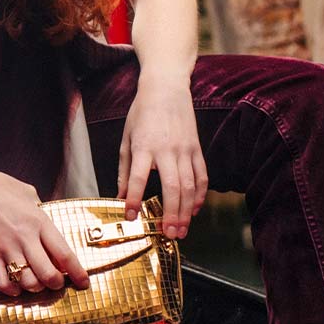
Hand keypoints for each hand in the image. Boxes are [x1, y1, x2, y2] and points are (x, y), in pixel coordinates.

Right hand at [0, 162, 88, 299]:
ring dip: (34, 288)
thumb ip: (39, 209)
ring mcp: (6, 247)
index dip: (78, 273)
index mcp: (39, 221)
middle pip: (49, 274)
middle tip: (55, 284)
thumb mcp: (27, 192)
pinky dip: (11, 290)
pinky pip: (3, 282)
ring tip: (34, 283)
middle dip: (56, 285)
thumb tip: (46, 219)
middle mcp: (26, 237)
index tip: (84, 283)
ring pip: (28, 281)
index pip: (65, 254)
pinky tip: (14, 286)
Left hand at [118, 74, 205, 237]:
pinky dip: (200, 195)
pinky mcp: (197, 148)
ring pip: (190, 185)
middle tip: (169, 234)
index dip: (136, 199)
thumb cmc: (142, 114)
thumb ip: (125, 170)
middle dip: (171, 214)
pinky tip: (194, 210)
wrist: (166, 88)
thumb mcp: (126, 138)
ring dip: (186, 211)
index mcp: (145, 146)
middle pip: (172, 187)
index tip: (131, 217)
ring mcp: (185, 149)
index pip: (140, 177)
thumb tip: (121, 197)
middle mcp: (167, 149)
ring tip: (181, 230)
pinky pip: (202, 176)